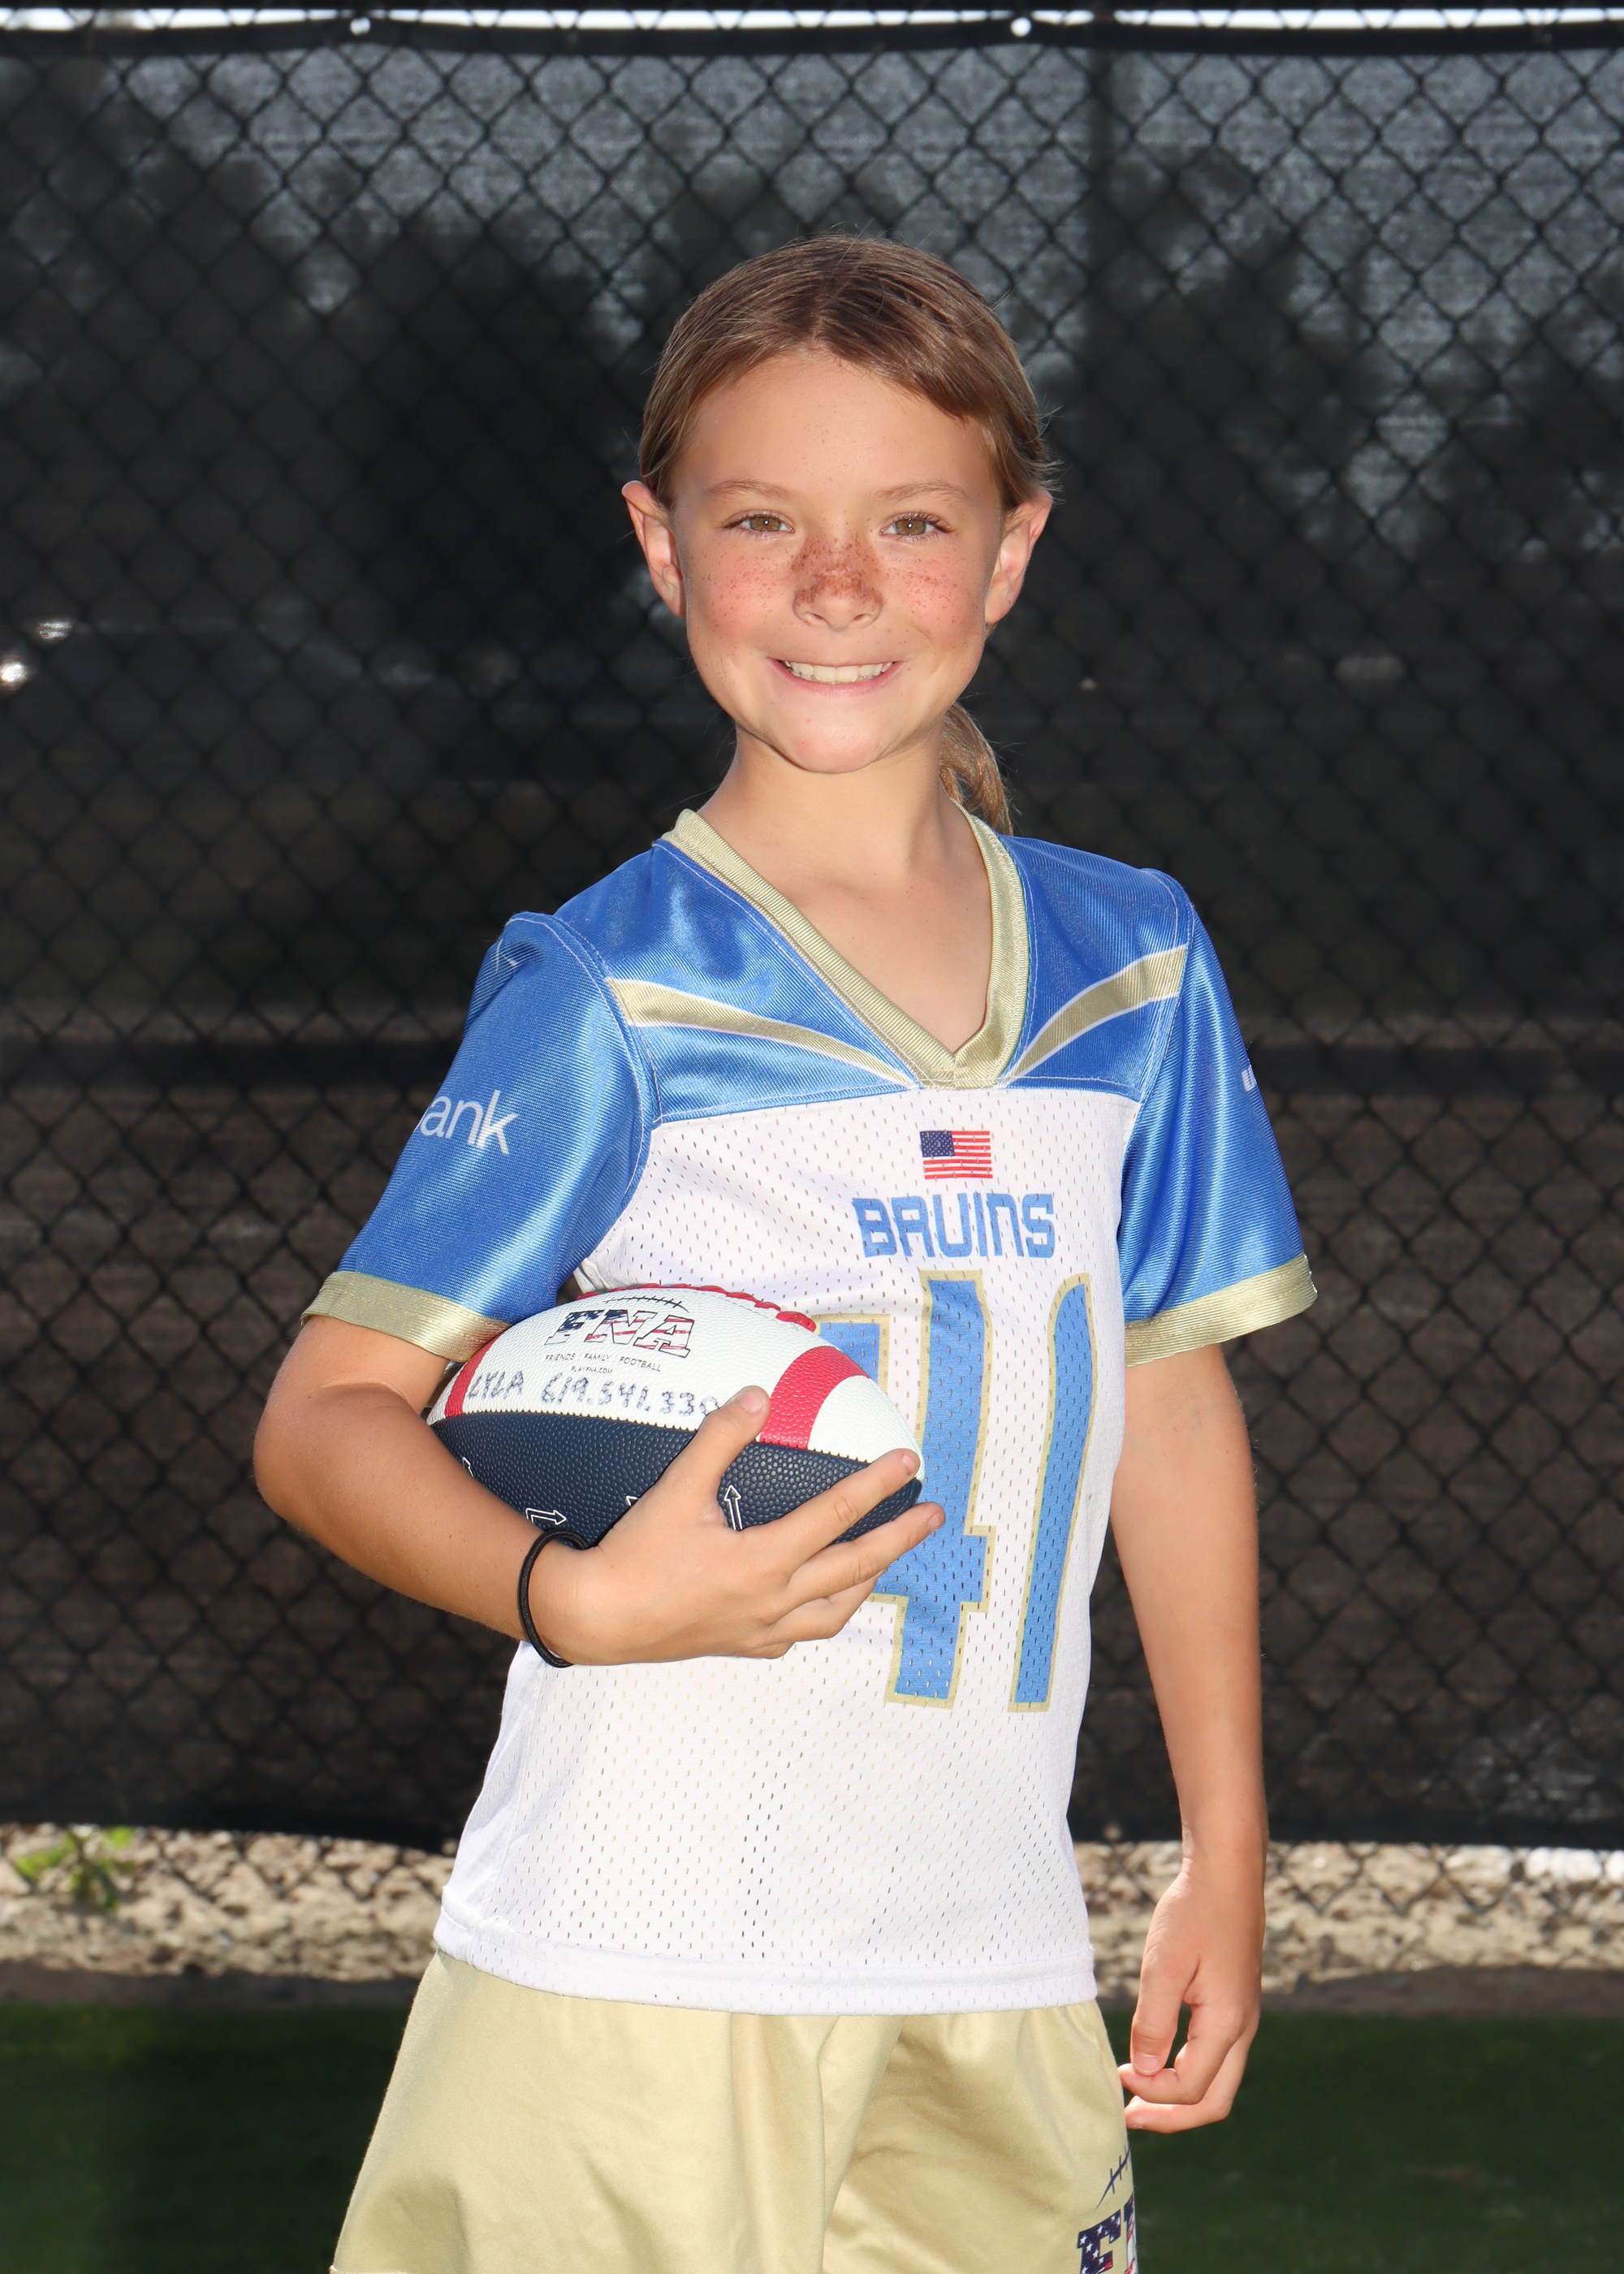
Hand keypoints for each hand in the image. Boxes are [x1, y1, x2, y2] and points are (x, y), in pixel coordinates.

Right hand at [527, 1385, 942, 1665]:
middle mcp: (774, 1599)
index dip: (876, 1484)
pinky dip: (821, 1614)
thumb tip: (757, 1396)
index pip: (836, 1513)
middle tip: (932, 1516)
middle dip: (899, 1537)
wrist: (596, 1619)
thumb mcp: (676, 1489)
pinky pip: (799, 1635)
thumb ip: (718, 1439)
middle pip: (855, 1566)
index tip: (908, 1461)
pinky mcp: (744, 1647)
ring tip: (885, 1558)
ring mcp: (762, 1630)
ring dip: (867, 1581)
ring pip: (835, 1610)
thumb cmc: (635, 1554)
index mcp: (764, 1559)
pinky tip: (820, 1600)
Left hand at [1118, 1848, 1263, 2131]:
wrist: (1226, 1873)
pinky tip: (1157, 2059)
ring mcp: (1242, 2018)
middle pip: (1214, 2101)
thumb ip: (1154, 2021)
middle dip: (1171, 2117)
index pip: (1191, 2088)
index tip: (1119, 2077)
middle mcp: (1243, 2029)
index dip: (1153, 2094)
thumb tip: (1142, 2071)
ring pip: (1218, 2082)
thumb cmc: (1194, 1912)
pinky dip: (1187, 2072)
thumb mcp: (1163, 1964)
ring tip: (1137, 2096)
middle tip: (1128, 2117)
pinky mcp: (1234, 2005)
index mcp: (1227, 2023)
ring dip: (1178, 2097)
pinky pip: (1216, 2057)